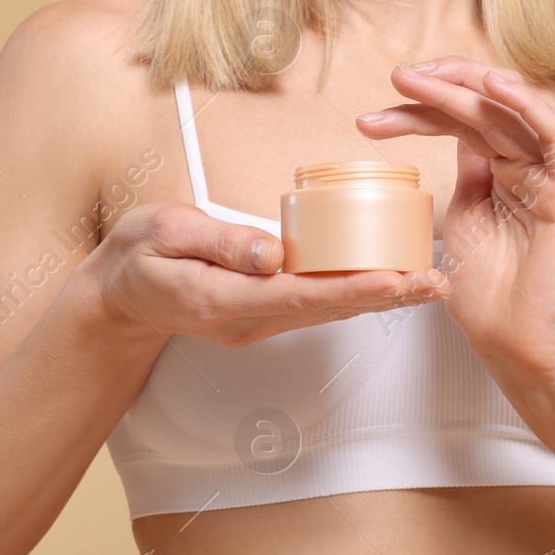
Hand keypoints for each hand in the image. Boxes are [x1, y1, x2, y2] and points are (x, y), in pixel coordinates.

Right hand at [81, 202, 449, 347]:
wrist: (118, 295)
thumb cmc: (137, 258)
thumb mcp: (164, 233)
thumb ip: (220, 241)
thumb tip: (274, 251)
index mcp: (224, 298)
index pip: (302, 293)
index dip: (354, 286)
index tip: (396, 278)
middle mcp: (250, 319)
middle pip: (330, 308)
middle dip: (387, 295)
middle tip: (436, 282)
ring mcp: (259, 322)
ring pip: (330, 309)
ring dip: (381, 296)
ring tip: (428, 281)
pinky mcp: (265, 313)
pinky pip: (318, 304)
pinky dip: (357, 292)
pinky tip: (389, 280)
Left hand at [356, 56, 554, 376]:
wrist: (514, 344)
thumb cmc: (490, 295)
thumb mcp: (464, 220)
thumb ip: (466, 176)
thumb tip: (452, 133)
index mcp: (504, 172)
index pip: (464, 122)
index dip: (422, 109)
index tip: (375, 117)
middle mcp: (530, 167)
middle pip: (484, 108)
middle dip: (438, 88)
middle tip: (397, 79)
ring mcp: (551, 178)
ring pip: (510, 112)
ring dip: (465, 88)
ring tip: (420, 81)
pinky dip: (527, 103)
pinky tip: (491, 85)